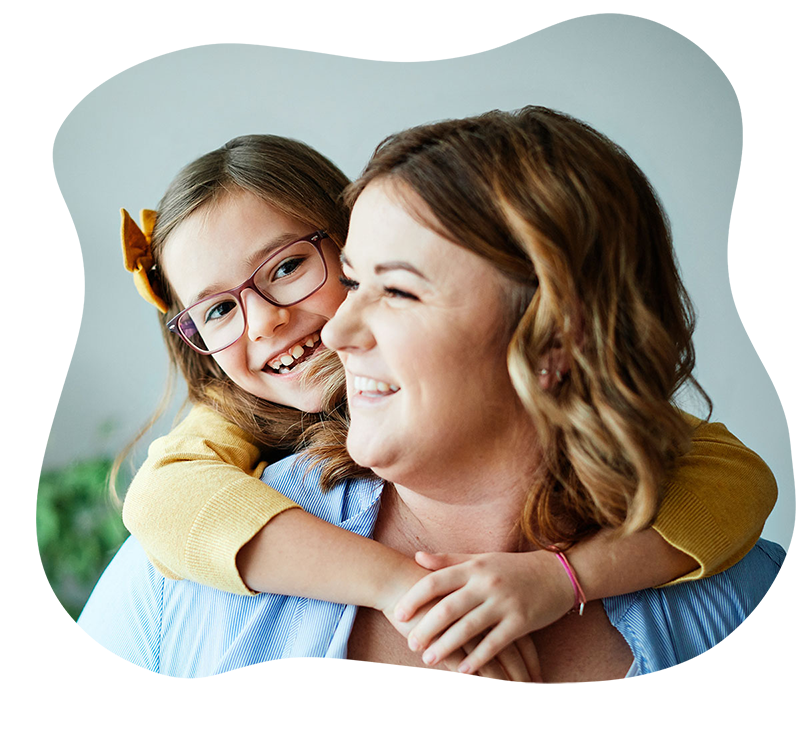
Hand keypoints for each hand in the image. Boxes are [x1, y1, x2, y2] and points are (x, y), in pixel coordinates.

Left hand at [395, 549, 574, 674]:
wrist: (556, 573)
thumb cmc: (512, 567)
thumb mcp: (480, 558)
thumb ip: (448, 560)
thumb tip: (417, 557)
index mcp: (474, 566)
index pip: (436, 581)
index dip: (415, 598)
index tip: (399, 615)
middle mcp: (486, 583)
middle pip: (449, 607)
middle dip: (426, 628)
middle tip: (410, 644)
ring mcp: (504, 602)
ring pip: (469, 627)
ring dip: (447, 646)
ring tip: (428, 659)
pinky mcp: (521, 621)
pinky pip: (495, 643)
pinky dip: (478, 658)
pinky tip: (464, 670)